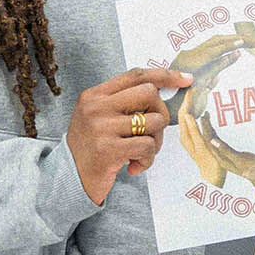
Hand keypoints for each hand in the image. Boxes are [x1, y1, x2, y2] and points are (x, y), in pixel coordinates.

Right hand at [66, 67, 190, 204]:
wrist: (68, 179)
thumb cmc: (91, 147)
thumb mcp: (99, 117)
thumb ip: (123, 103)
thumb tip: (162, 92)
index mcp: (95, 95)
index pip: (136, 75)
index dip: (165, 75)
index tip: (186, 80)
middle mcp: (96, 107)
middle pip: (149, 93)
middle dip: (161, 113)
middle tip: (153, 133)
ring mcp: (101, 127)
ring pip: (154, 122)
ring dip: (155, 142)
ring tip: (140, 153)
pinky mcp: (108, 149)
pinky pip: (148, 147)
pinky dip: (147, 159)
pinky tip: (133, 166)